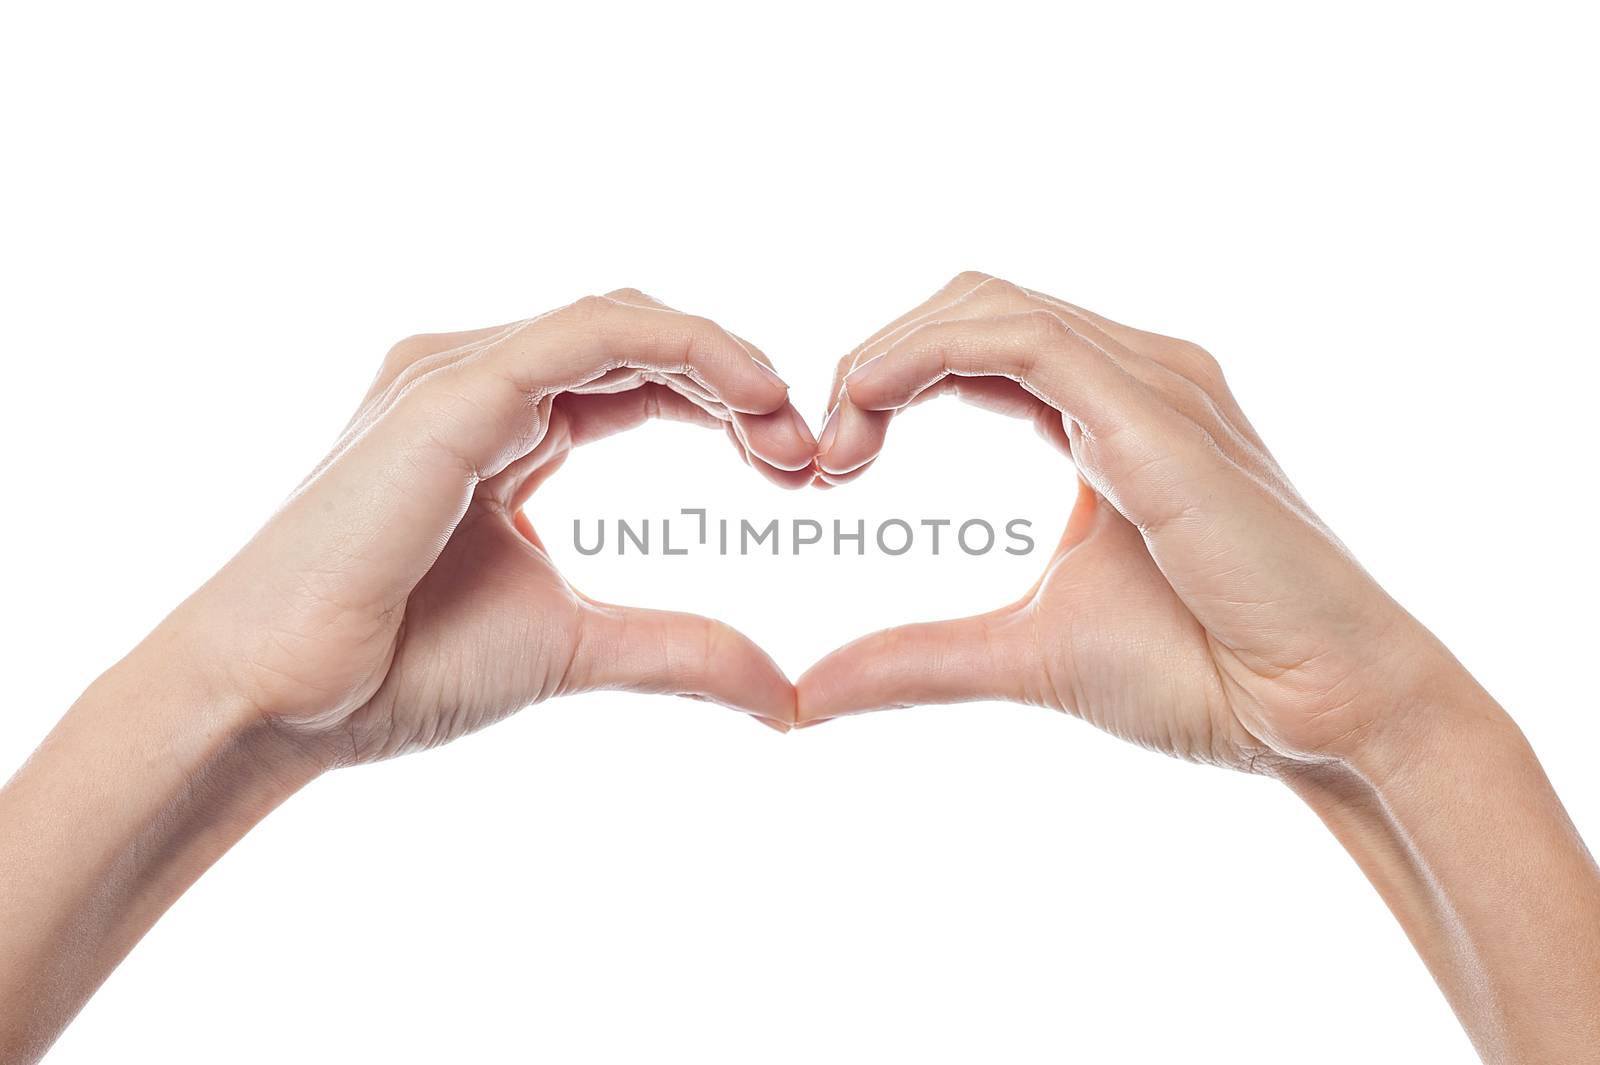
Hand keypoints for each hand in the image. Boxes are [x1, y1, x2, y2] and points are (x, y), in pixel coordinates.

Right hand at [164, 290, 810, 761]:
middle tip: (808, 457)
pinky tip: (746, 394)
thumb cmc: (398, 668)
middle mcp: (477, 384)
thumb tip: (785, 698)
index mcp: (500, 429)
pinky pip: (587, 335)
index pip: (636, 380)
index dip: (726, 407)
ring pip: (619, 321)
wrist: (282, 699)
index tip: (795, 469)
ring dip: (720, 359)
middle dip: (736, 383)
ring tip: (786, 428)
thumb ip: (681, 651)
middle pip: (637, 342)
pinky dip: (679, 347)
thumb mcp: (577, 646)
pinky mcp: (449, 389)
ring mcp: (457, 377)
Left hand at [801, 272, 1457, 770]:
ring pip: (986, 304)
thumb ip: (915, 658)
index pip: (975, 348)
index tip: (832, 467)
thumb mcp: (1024, 653)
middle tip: (822, 458)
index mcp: (1112, 416)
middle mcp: (1136, 377)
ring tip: (837, 443)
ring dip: (887, 355)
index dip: (886, 384)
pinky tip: (871, 405)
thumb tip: (809, 695)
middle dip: (875, 361)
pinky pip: (1020, 339)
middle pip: (971, 306)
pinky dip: (926, 355)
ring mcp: (1154, 382)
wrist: (1318, 714)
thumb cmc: (1204, 675)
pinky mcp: (1157, 410)